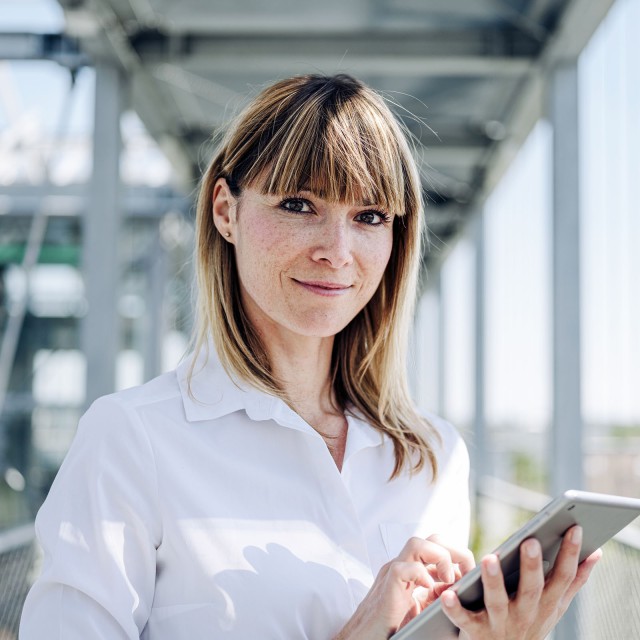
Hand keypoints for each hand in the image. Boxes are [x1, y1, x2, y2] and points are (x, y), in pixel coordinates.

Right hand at [335, 535, 474, 639]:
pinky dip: (420, 576)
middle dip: (455, 551)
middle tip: (467, 573)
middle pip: (432, 539)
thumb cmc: (393, 627)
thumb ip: (435, 594)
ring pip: (416, 543)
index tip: (471, 576)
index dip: (458, 556)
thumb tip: (461, 589)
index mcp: (413, 569)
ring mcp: (393, 573)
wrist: (364, 638)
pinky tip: (429, 591)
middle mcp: (403, 565)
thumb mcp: (422, 608)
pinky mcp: (387, 587)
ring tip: (448, 580)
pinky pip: (403, 569)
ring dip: (440, 558)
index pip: (438, 546)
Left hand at [440, 525, 601, 639]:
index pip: (562, 576)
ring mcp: (501, 623)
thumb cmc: (531, 620)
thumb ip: (573, 579)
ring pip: (498, 601)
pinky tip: (448, 593)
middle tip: (530, 542)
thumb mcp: (555, 605)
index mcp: (547, 604)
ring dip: (494, 581)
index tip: (574, 528)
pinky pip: (465, 619)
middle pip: (532, 588)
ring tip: (489, 558)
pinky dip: (456, 608)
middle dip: (531, 566)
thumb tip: (596, 552)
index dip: (570, 553)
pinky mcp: (476, 631)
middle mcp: (527, 613)